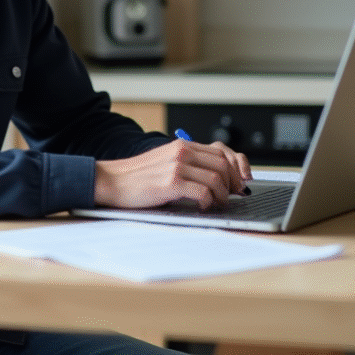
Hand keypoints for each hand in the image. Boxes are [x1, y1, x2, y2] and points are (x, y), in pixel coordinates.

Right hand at [94, 138, 250, 209]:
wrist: (112, 181)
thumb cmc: (137, 177)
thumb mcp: (165, 162)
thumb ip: (187, 164)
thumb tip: (215, 178)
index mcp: (182, 146)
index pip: (221, 152)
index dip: (237, 167)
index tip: (242, 181)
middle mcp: (182, 152)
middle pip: (223, 165)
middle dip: (233, 183)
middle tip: (232, 196)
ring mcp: (177, 166)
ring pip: (216, 179)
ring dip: (222, 196)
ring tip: (217, 205)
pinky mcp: (172, 182)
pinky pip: (203, 193)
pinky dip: (208, 203)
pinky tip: (202, 208)